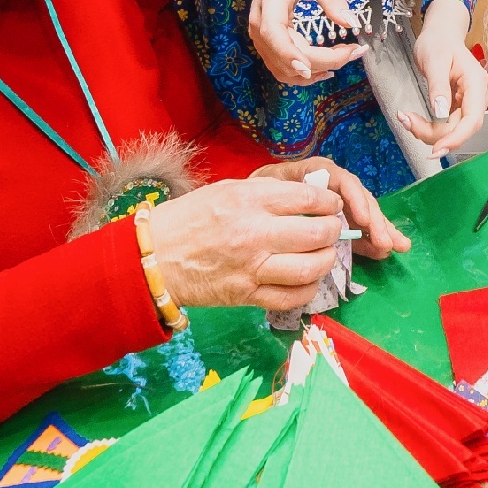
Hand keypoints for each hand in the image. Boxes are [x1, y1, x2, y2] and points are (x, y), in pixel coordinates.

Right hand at [134, 175, 348, 312]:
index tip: (331, 206)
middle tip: (332, 230)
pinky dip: (308, 289)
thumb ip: (266, 192)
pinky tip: (307, 280)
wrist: (154, 257)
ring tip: (323, 255)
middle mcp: (254, 234)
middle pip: (316, 235)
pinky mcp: (247, 295)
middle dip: (333, 231)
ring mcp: (252, 268)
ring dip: (325, 261)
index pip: (307, 200)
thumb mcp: (227, 190)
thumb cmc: (189, 218)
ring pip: (309, 269)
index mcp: (249, 201)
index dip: (328, 203)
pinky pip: (291, 297)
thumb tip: (306, 195)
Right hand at [233, 0, 363, 84]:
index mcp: (270, 6)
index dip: (289, 54)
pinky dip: (305, 74)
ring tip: (344, 57)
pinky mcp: (268, 48)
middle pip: (287, 58)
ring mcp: (261, 42)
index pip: (273, 34)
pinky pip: (283, 70)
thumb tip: (351, 23)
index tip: (310, 67)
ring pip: (284, 71)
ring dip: (315, 72)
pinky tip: (326, 68)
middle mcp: (260, 29)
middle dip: (323, 61)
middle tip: (355, 51)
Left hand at [254, 155, 407, 257]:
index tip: (362, 219)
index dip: (355, 199)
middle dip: (375, 220)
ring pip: (364, 213)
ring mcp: (338, 204)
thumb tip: (310, 210)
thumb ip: (287, 193)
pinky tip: (387, 250)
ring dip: (382, 229)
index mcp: (315, 173)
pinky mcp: (340, 220)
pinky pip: (360, 228)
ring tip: (399, 246)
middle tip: (385, 241)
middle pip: (359, 198)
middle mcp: (331, 186)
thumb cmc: (257, 192)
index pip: (341, 181)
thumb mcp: (267, 188)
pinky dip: (373, 239)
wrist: (249, 202)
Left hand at [402, 0, 487, 152]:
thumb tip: (440, 114)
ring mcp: (466, 103)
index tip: (436, 149)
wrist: (440, 33)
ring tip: (406, 118)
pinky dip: (428, 127)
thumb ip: (438, 88)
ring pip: (451, 130)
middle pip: (460, 129)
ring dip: (428, 131)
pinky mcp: (456, 106)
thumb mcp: (434, 61)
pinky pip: (445, 125)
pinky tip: (413, 120)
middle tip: (407, 122)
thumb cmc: (438, 42)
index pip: (473, 120)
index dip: (456, 138)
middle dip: (434, 134)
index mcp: (475, 84)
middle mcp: (475, 97)